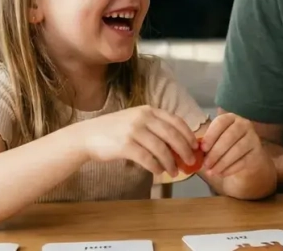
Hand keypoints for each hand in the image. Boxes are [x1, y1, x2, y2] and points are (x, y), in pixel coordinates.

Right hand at [81, 105, 196, 176]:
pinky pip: (147, 159)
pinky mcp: (125, 145)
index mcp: (148, 110)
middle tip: (190, 162)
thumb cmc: (114, 131)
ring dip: (171, 162)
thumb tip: (178, 143)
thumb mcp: (135, 120)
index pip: (175, 121)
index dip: (188, 134)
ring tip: (175, 172)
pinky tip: (159, 171)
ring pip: (161, 149)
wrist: (87, 136)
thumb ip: (154, 127)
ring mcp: (133, 131)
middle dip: (184, 150)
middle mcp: (142, 117)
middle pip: (172, 135)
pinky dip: (156, 167)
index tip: (195, 146)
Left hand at [199, 112, 264, 177]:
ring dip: (222, 162)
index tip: (202, 148)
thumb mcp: (214, 140)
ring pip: (237, 149)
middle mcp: (244, 124)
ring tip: (212, 171)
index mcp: (230, 118)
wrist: (244, 155)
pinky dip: (231, 169)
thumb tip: (195, 152)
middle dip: (216, 152)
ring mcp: (253, 138)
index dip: (211, 135)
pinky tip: (221, 174)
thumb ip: (206, 143)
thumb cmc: (224, 144)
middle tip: (206, 164)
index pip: (221, 122)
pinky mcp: (257, 152)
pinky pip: (244, 161)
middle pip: (230, 136)